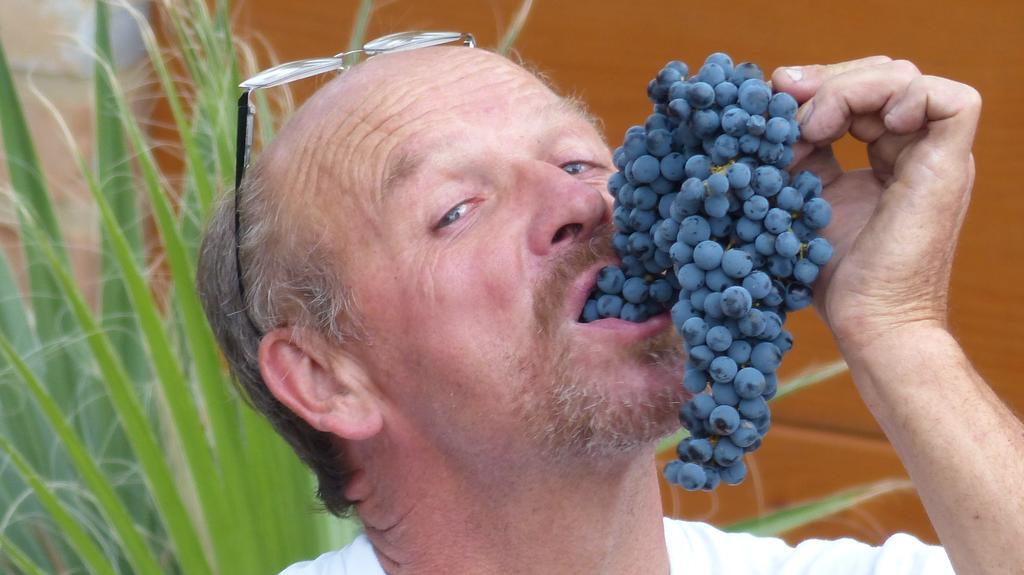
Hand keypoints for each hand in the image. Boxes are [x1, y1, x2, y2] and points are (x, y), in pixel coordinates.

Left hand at [770, 57, 980, 352]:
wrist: (867, 323)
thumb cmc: (832, 278)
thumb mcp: (801, 202)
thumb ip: (797, 156)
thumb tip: (767, 110)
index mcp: (886, 156)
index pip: (856, 93)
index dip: (814, 87)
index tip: (768, 100)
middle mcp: (915, 150)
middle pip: (878, 77)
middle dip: (824, 80)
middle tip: (781, 98)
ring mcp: (936, 157)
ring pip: (904, 79)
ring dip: (844, 90)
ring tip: (809, 128)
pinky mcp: (949, 167)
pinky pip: (952, 102)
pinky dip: (902, 97)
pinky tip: (857, 127)